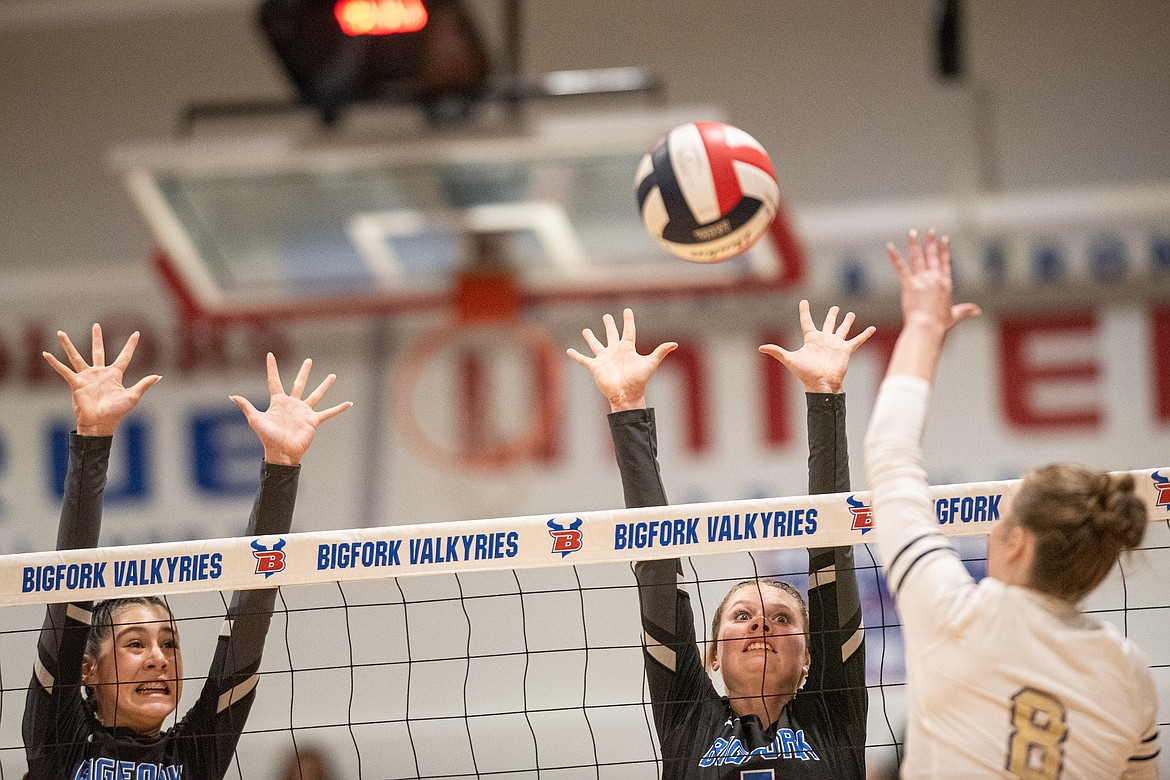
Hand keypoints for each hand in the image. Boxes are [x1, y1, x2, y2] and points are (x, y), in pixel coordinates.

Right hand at [42, 325, 160, 436]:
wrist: (100, 423)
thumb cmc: (117, 412)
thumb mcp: (133, 396)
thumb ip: (144, 384)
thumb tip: (158, 376)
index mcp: (114, 375)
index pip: (124, 356)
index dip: (130, 345)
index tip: (137, 333)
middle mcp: (100, 373)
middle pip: (98, 351)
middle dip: (97, 338)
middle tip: (96, 325)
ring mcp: (86, 377)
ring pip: (76, 357)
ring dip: (68, 345)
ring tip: (61, 333)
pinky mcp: (75, 383)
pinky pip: (63, 370)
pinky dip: (54, 363)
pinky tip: (45, 354)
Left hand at [230, 354, 352, 465]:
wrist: (282, 452)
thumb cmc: (268, 437)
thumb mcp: (256, 420)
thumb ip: (246, 406)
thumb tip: (232, 396)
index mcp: (278, 402)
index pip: (274, 381)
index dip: (272, 368)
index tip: (270, 355)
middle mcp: (292, 404)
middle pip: (299, 384)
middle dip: (304, 372)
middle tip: (309, 360)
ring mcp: (304, 412)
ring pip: (316, 395)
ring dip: (324, 385)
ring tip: (332, 376)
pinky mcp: (313, 421)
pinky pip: (328, 413)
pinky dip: (338, 409)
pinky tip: (349, 403)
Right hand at [567, 308, 676, 411]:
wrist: (626, 395)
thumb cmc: (639, 381)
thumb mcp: (650, 363)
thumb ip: (660, 352)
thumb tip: (674, 343)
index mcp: (627, 349)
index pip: (628, 331)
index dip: (628, 320)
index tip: (627, 310)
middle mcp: (615, 352)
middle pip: (612, 334)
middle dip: (609, 325)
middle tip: (606, 316)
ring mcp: (604, 359)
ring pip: (596, 345)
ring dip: (590, 338)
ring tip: (585, 330)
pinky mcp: (596, 367)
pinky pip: (583, 360)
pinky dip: (576, 355)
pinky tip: (568, 351)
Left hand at [759, 300, 874, 392]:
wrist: (821, 384)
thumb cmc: (805, 373)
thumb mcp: (789, 359)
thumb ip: (777, 352)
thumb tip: (760, 348)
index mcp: (811, 339)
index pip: (807, 321)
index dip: (805, 311)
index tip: (803, 302)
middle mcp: (824, 340)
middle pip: (828, 324)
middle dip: (832, 316)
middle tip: (835, 307)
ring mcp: (835, 344)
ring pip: (842, 329)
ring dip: (847, 322)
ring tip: (850, 314)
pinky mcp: (845, 350)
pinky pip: (857, 340)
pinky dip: (864, 335)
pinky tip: (871, 328)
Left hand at [887, 229, 979, 334]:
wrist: (927, 326)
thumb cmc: (940, 324)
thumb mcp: (955, 316)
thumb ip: (965, 311)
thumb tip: (978, 311)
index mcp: (946, 284)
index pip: (945, 262)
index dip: (945, 250)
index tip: (944, 239)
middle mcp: (934, 278)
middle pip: (932, 256)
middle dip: (931, 242)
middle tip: (930, 230)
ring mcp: (922, 280)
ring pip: (917, 257)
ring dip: (914, 244)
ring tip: (912, 233)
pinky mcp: (909, 284)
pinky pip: (901, 267)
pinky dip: (894, 257)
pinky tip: (890, 247)